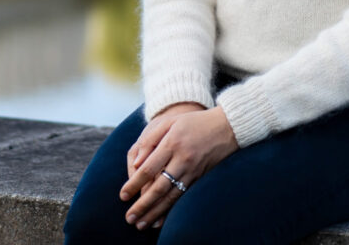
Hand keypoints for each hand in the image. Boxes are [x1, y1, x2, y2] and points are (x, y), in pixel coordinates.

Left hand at [119, 106, 239, 230]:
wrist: (226, 127)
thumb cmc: (193, 123)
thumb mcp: (169, 122)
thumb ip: (149, 140)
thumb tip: (136, 164)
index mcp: (172, 144)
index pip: (148, 168)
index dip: (134, 184)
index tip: (123, 196)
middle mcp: (183, 160)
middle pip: (159, 187)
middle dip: (142, 205)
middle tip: (129, 219)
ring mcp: (193, 171)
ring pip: (171, 196)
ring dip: (155, 212)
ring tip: (141, 225)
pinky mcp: (200, 178)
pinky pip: (183, 197)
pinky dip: (171, 210)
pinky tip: (161, 220)